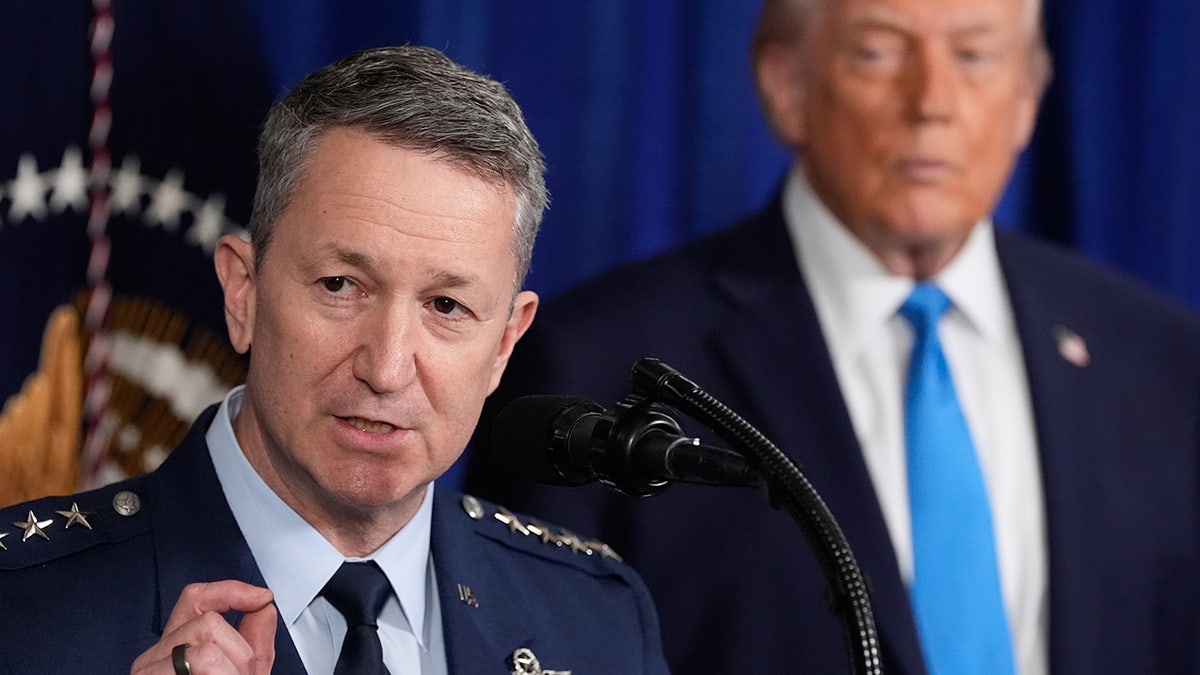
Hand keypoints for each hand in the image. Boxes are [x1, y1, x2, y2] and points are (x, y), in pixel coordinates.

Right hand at [131, 580, 276, 674]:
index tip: (261, 596)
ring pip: (207, 644)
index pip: (195, 598)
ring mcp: (149, 670)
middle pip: (208, 622)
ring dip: (234, 670)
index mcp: (176, 646)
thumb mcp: (243, 673)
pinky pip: (203, 661)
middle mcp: (156, 656)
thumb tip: (264, 606)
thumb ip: (255, 641)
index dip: (230, 591)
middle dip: (241, 653)